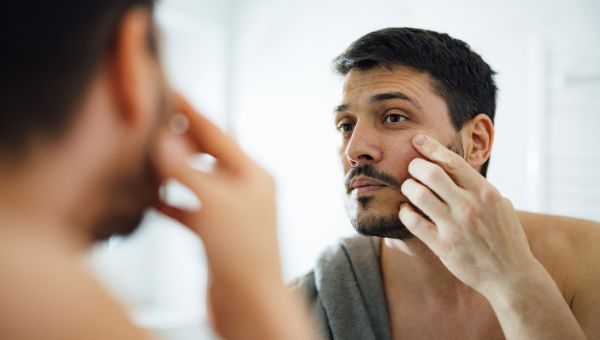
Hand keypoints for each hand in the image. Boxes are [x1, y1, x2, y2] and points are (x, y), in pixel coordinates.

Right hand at [152, 93, 280, 286]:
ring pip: (197, 181)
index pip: (217, 134)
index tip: (172, 94)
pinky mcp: (217, 234)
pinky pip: (190, 209)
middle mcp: (245, 190)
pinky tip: (151, 198)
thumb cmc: (245, 255)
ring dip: (173, 170)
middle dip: (181, 139)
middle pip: (207, 155)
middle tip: (154, 122)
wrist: (250, 305)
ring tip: (148, 155)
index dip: (191, 113)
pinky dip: (171, 202)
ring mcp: (231, 212)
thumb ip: (185, 170)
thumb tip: (163, 139)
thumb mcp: (213, 203)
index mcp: (254, 175)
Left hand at [398, 134, 542, 296]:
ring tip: (409, 189)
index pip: (452, 161)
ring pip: (418, 195)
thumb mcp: (498, 204)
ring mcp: (455, 226)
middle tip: (412, 169)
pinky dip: (405, 212)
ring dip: (408, 187)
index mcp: (485, 192)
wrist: (511, 276)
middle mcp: (469, 206)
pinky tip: (407, 211)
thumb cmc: (504, 236)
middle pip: (431, 173)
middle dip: (415, 166)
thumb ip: (477, 186)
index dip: (431, 147)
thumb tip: (452, 166)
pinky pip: (413, 222)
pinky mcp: (443, 246)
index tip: (418, 140)